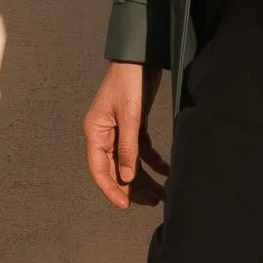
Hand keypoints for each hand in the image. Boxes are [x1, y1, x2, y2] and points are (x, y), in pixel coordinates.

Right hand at [83, 60, 168, 208]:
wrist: (141, 56)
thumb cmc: (129, 81)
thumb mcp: (130, 115)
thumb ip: (128, 147)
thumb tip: (126, 177)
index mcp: (95, 132)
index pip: (99, 170)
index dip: (111, 190)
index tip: (125, 206)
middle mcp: (104, 134)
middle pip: (116, 169)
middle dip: (133, 187)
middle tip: (153, 201)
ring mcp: (119, 130)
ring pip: (130, 163)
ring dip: (145, 178)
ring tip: (162, 193)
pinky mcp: (134, 125)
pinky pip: (141, 151)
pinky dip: (153, 162)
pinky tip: (166, 171)